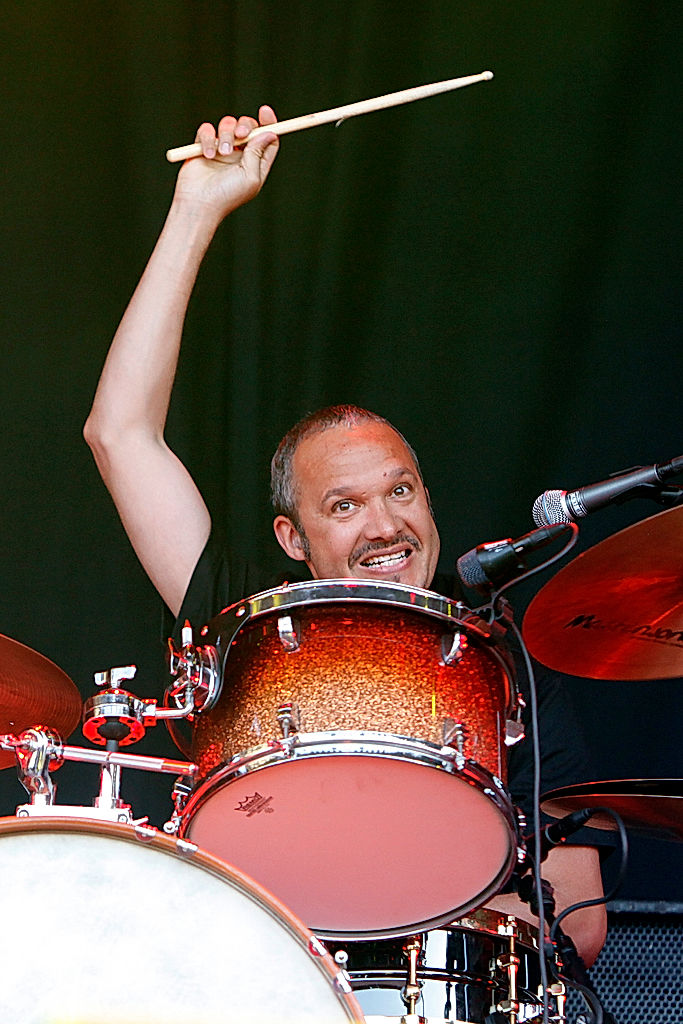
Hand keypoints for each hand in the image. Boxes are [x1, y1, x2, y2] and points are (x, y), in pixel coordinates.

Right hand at [173, 105, 278, 221]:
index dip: (269, 123)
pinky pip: (207, 130)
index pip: (267, 139)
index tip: (264, 111)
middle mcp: (240, 156)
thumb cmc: (228, 196)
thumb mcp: (251, 176)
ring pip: (227, 125)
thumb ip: (259, 152)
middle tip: (241, 134)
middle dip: (245, 125)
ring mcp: (221, 150)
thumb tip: (270, 133)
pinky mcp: (203, 147)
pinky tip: (207, 155)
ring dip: (226, 135)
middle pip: (248, 127)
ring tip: (222, 153)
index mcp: (256, 164)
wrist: (199, 203)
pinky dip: (208, 138)